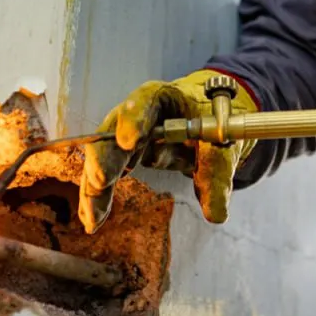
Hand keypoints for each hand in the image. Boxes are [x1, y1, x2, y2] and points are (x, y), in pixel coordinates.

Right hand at [77, 69, 257, 231]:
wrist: (205, 117)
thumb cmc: (212, 119)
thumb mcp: (222, 142)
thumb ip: (216, 172)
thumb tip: (216, 213)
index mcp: (164, 97)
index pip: (146, 100)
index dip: (134, 119)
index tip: (128, 141)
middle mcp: (138, 115)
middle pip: (115, 132)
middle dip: (105, 157)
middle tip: (101, 180)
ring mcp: (127, 136)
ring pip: (106, 158)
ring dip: (96, 187)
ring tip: (93, 216)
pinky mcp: (124, 157)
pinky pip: (109, 175)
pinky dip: (101, 197)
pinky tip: (93, 219)